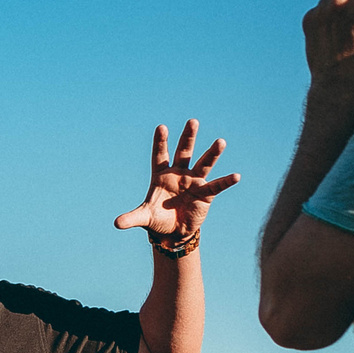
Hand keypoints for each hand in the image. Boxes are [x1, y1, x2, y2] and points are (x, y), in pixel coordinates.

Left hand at [113, 120, 239, 243]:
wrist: (174, 231)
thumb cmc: (157, 218)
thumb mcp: (144, 218)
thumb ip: (132, 218)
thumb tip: (116, 223)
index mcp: (161, 175)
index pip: (160, 155)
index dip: (161, 142)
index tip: (161, 127)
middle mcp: (178, 174)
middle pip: (184, 152)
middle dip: (188, 138)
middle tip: (193, 121)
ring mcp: (193, 181)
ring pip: (203, 163)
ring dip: (212, 153)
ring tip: (220, 142)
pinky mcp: (205, 193)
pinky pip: (216, 186)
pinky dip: (226, 182)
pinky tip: (236, 176)